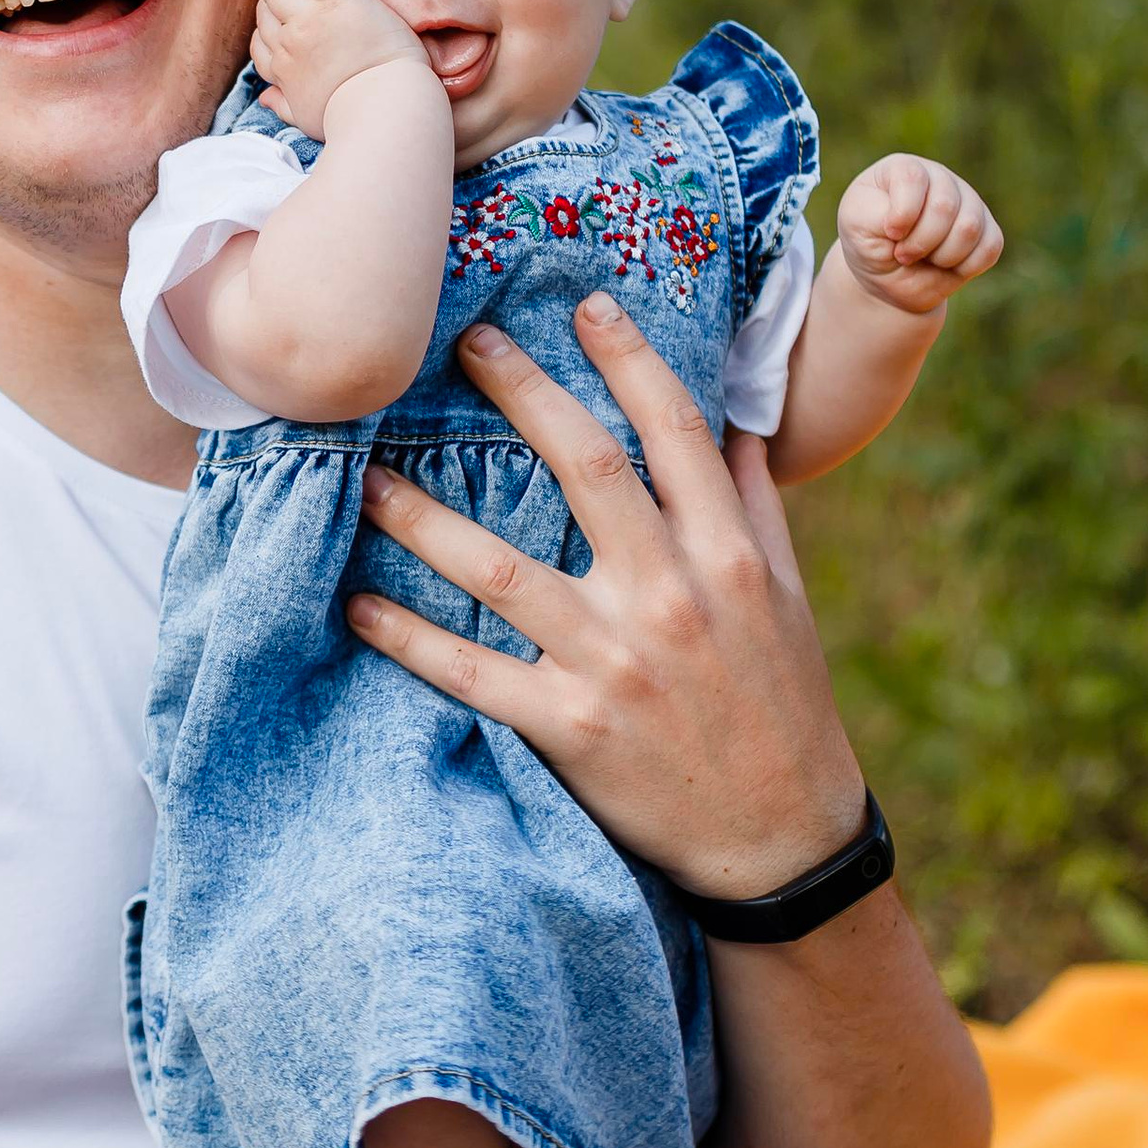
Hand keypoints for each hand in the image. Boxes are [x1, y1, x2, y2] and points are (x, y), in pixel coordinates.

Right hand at [252, 0, 428, 140]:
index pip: (263, 46)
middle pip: (267, 9)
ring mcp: (309, 17)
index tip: (271, 21)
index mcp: (285, 72)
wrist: (383, 109)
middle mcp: (289, 42)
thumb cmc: (353, 119)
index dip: (265, 30)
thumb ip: (285, 105)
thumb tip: (265, 100)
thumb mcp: (310, 119)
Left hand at [345, 295, 867, 893]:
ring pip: (501, 570)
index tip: (585, 304)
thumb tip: (735, 420)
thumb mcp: (791, 600)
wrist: (781, 842)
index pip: (676, 431)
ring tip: (365, 472)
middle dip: (522, 396)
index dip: (630, 359)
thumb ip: (755, 508)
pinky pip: (471, 671)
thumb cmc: (784, 707)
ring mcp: (616, 662)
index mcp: (730, 556)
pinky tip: (356, 603)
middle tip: (465, 343)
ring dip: (424, 517)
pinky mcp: (571, 727)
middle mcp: (672, 596)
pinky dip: (409, 637)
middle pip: (585, 468)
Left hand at [835, 154, 1003, 316]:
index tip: (890, 234)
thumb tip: (910, 219)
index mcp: (904, 168)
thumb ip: (875, 214)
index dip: (902, 214)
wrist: (887, 276)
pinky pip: (990, 247)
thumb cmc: (868, 242)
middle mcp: (940, 178)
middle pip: (944, 206)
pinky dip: (965, 267)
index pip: (913, 178)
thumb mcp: (855, 225)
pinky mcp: (987, 230)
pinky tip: (945, 265)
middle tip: (902, 255)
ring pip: (969, 227)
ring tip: (924, 258)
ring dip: (942, 256)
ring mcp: (968, 202)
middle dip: (920, 242)